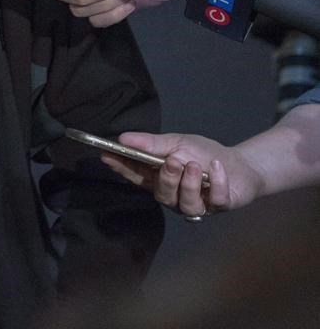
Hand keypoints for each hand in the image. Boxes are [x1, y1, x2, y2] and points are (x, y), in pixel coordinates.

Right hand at [100, 131, 265, 216]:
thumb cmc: (202, 153)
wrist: (239, 163)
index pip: (135, 175)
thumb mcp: (176, 142)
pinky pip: (216, 200)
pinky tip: (216, 167)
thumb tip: (122, 137)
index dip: (120, 167)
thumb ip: (151, 143)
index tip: (107, 155)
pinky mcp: (219, 207)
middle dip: (166, 179)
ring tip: (195, 166)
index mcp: (159, 179)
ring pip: (186, 204)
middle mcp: (174, 196)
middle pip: (161, 195)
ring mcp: (196, 205)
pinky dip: (217, 182)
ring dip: (189, 184)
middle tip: (172, 161)